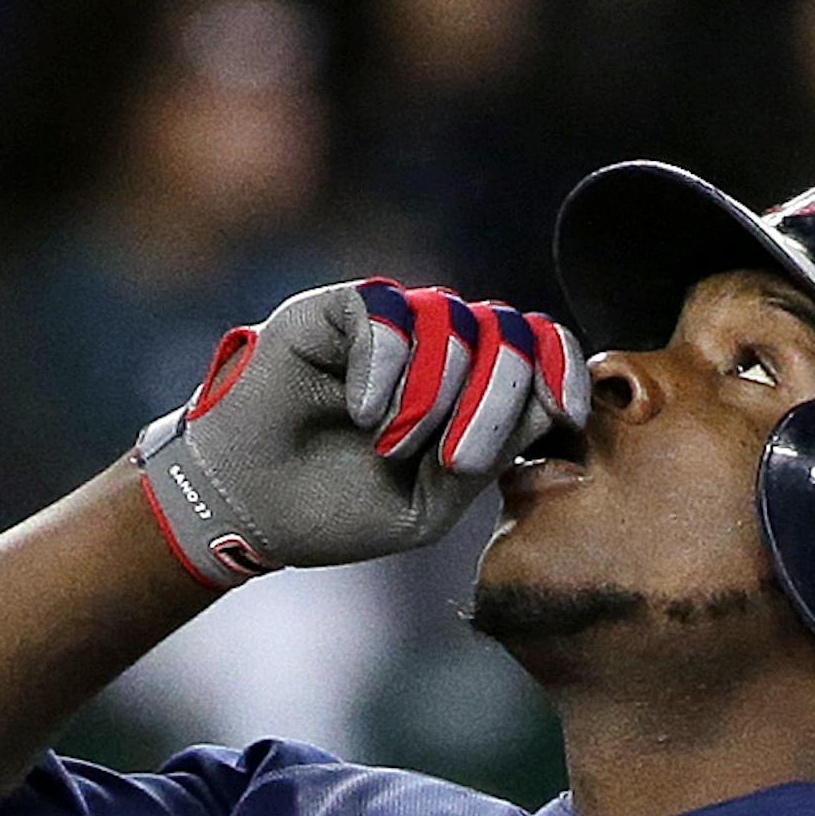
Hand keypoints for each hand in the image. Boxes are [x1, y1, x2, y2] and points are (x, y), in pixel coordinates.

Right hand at [134, 279, 589, 584]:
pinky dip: (384, 372)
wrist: (250, 506)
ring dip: (432, 398)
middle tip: (454, 462)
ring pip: (453, 323)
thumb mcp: (431, 505)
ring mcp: (391, 323)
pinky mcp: (338, 308)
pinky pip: (390, 315)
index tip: (564, 416)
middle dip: (496, 404)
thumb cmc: (339, 507)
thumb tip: (549, 410)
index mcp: (473, 389)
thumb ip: (489, 459)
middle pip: (508, 335)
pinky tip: (361, 414)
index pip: (542, 348)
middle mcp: (439, 344)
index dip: (563, 370)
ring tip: (389, 447)